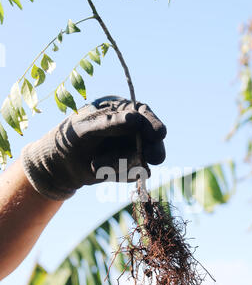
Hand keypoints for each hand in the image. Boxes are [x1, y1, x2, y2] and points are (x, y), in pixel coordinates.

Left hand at [21, 96, 166, 199]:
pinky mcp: (128, 167)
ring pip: (141, 158)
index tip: (160, 134)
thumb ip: (109, 123)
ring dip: (120, 164)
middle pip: (150, 138)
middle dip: (152, 149)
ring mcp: (130, 148)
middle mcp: (129, 128)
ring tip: (95, 165)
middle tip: (155, 158)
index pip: (142, 113)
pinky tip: (98, 170)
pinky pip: (133, 173)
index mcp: (119, 110)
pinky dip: (117, 174)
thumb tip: (135, 118)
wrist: (58, 166)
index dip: (153, 123)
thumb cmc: (69, 139)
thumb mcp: (85, 128)